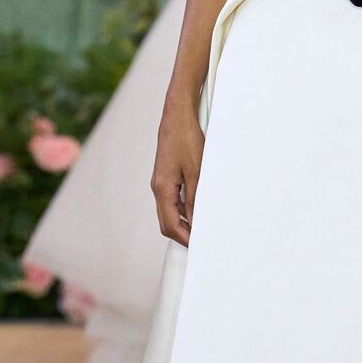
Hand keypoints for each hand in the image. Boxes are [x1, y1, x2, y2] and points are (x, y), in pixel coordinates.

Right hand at [151, 88, 204, 244]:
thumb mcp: (197, 171)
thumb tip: (195, 221)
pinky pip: (171, 201)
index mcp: (163, 189)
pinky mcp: (166, 176)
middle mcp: (158, 188)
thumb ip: (195, 198)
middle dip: (183, 234)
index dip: (185, 238)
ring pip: (169, 212)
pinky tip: (197, 210)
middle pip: (167, 222)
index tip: (201, 246)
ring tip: (203, 227)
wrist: (177, 116)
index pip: (170, 225)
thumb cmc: (188, 140)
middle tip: (203, 241)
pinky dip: (182, 210)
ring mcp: (160, 183)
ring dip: (183, 223)